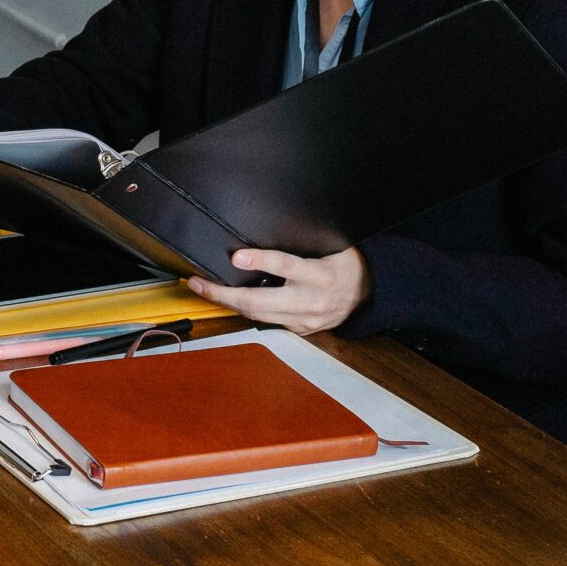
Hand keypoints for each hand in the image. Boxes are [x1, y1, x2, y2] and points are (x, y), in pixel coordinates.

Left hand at [186, 247, 370, 333]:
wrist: (368, 293)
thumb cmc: (344, 263)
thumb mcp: (330, 246)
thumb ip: (299, 245)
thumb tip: (260, 235)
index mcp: (321, 275)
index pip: (287, 266)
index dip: (261, 261)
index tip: (237, 256)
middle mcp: (311, 301)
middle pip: (260, 302)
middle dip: (224, 294)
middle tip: (198, 283)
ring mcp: (305, 321)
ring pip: (257, 315)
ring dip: (227, 303)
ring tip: (203, 289)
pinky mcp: (300, 330)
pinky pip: (266, 321)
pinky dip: (246, 310)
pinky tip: (228, 300)